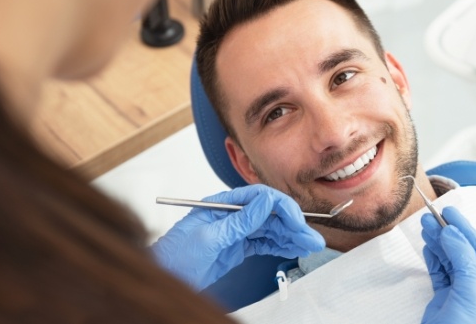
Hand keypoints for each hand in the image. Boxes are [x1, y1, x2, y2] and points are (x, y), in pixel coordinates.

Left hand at [151, 184, 324, 290]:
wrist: (164, 277)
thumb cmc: (175, 255)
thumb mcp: (209, 237)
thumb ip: (239, 221)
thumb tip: (265, 202)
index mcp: (223, 205)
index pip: (259, 198)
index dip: (282, 207)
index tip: (297, 221)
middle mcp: (232, 215)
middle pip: (269, 215)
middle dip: (293, 225)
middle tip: (312, 238)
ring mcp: (236, 232)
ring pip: (270, 230)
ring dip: (291, 237)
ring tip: (309, 245)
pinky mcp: (237, 247)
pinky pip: (264, 243)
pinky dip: (280, 246)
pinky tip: (293, 248)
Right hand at [420, 206, 475, 323]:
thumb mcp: (472, 292)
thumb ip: (464, 260)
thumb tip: (453, 234)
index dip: (466, 230)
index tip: (450, 214)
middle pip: (463, 252)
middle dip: (448, 233)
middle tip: (432, 216)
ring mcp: (461, 294)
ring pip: (449, 261)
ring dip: (437, 242)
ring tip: (425, 226)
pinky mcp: (444, 301)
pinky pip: (439, 273)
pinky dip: (432, 259)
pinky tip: (428, 247)